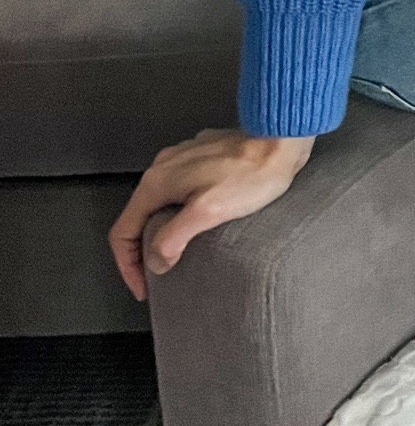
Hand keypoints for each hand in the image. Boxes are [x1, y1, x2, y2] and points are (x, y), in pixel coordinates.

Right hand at [108, 128, 315, 300]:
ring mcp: (185, 159)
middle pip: (138, 217)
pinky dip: (181, 213)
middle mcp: (165, 165)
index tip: (143, 287)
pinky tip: (200, 224)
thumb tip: (156, 261)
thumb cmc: (253, 171)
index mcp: (158, 180)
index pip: (123, 232)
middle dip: (143, 250)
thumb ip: (173, 238)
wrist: (282, 138)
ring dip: (163, 231)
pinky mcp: (205, 158)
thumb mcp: (208, 212)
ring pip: (160, 203)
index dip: (128, 266)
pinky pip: (182, 191)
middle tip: (158, 275)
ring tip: (178, 254)